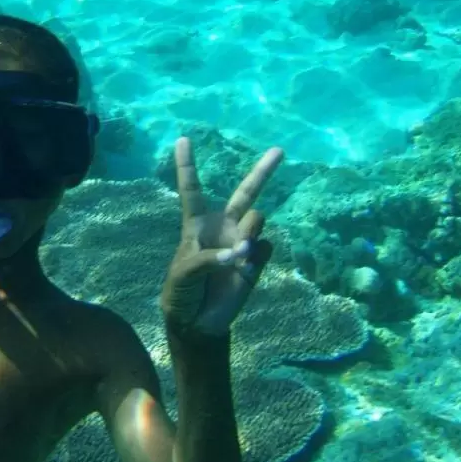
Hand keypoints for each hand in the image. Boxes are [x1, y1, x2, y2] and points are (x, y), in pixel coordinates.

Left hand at [160, 137, 283, 338]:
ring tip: (236, 255)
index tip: (182, 138)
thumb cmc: (181, 292)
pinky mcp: (256, 262)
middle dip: (263, 171)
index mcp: (196, 223)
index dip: (187, 165)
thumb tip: (240, 253)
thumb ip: (208, 257)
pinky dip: (254, 258)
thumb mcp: (183, 273)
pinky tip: (244, 271)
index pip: (192, 189)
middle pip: (246, 192)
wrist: (198, 323)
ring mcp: (243, 242)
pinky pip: (265, 249)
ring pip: (257, 219)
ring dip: (249, 232)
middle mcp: (223, 227)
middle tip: (279, 150)